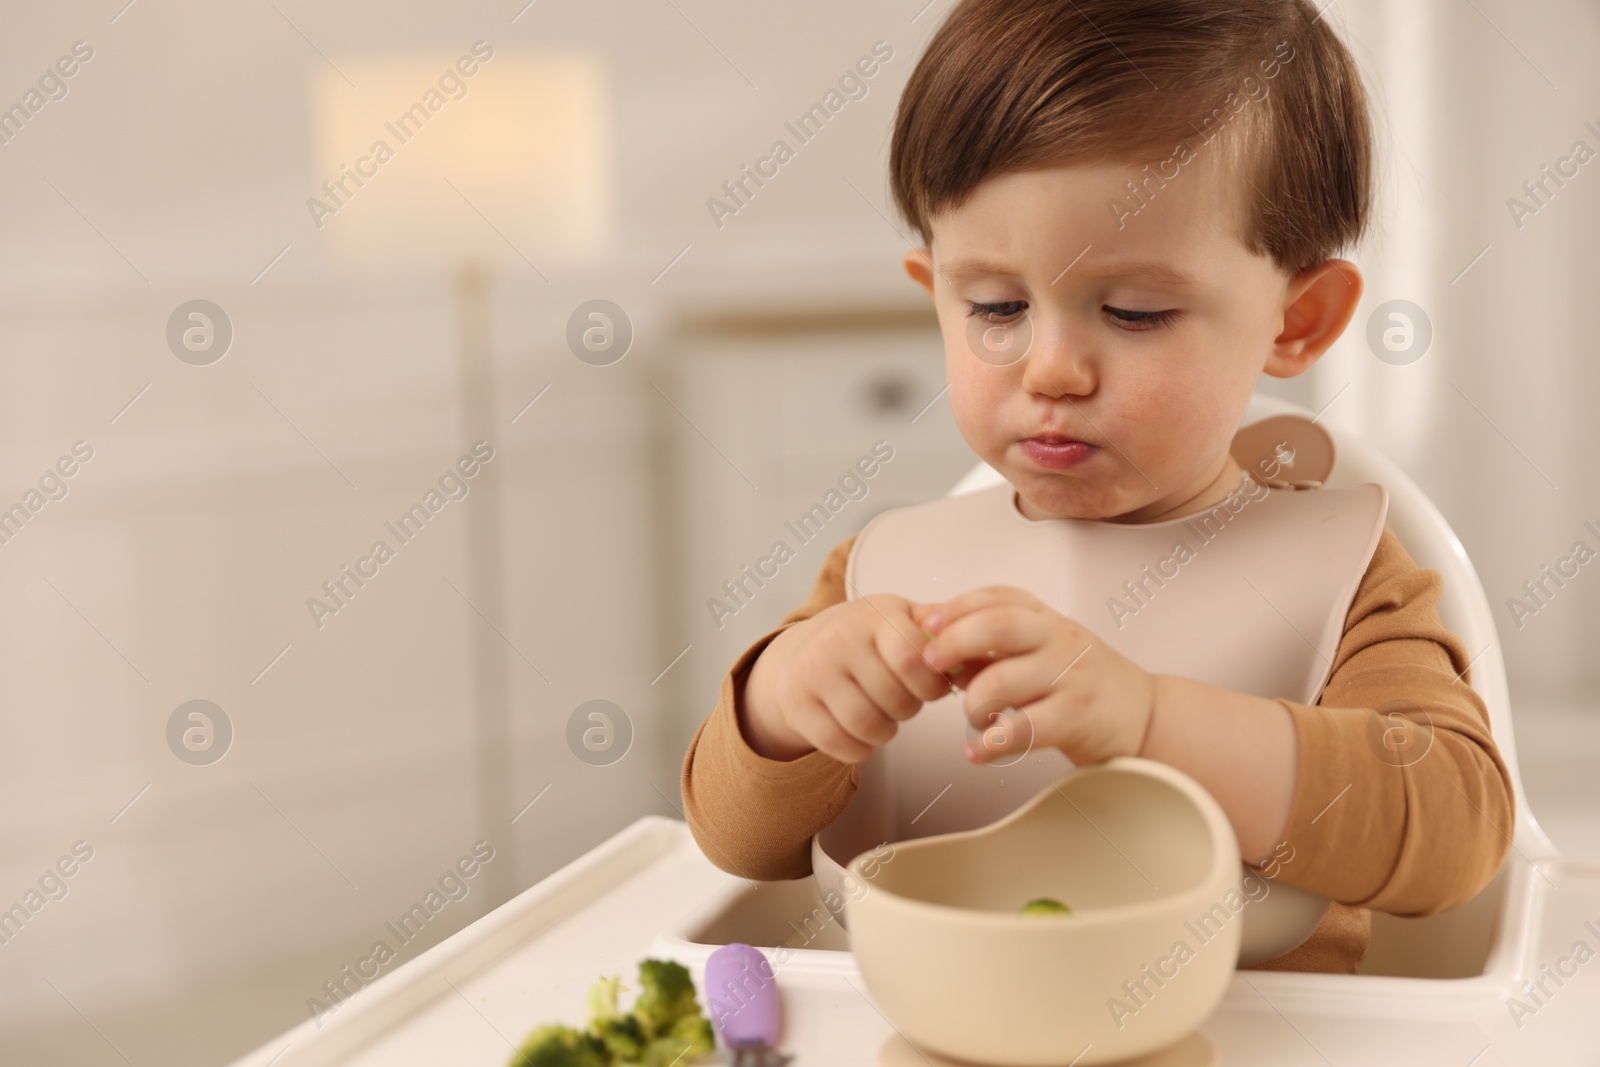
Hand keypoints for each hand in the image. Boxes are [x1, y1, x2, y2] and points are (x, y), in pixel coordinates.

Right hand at [749, 594, 956, 762]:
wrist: (803, 649)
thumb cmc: (867, 637)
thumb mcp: (902, 619)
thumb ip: (943, 632)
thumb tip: (984, 655)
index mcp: (874, 615)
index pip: (913, 660)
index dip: (932, 685)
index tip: (932, 687)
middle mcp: (839, 639)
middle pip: (897, 701)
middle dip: (909, 708)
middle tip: (900, 698)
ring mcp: (813, 671)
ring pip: (871, 727)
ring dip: (886, 731)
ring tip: (882, 713)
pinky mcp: (795, 704)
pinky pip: (843, 747)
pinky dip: (859, 748)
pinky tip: (858, 729)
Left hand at [912, 586, 1155, 765]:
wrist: (1145, 716)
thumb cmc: (1082, 683)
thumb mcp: (1044, 650)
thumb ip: (995, 648)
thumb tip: (935, 649)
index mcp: (1046, 618)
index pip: (997, 597)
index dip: (957, 607)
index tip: (927, 624)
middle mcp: (1059, 639)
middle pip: (997, 625)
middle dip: (953, 642)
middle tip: (931, 666)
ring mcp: (1070, 677)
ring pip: (1001, 682)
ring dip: (972, 704)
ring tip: (974, 718)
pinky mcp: (1076, 718)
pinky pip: (1021, 729)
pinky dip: (989, 744)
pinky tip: (978, 751)